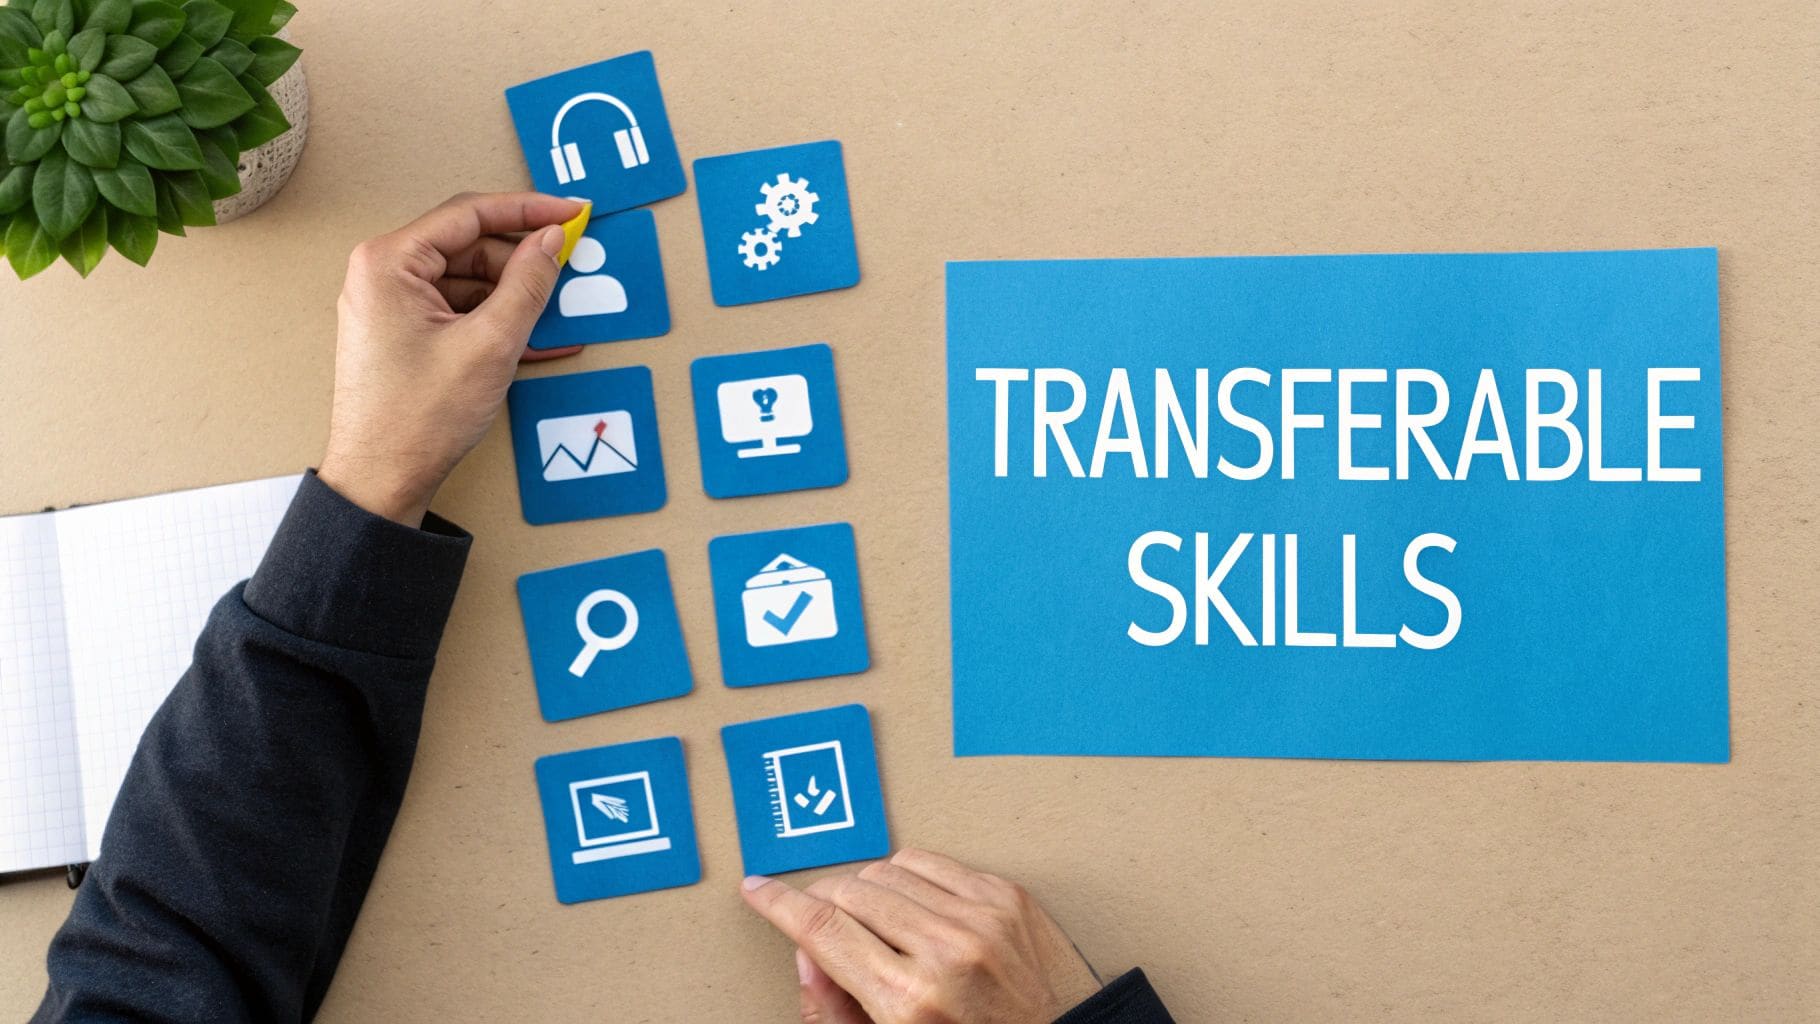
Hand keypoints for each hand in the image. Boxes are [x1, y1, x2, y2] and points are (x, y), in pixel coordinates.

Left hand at [317, 192, 585, 525]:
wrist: (381, 481)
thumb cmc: (416, 420)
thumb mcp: (490, 344)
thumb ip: (528, 284)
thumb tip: (551, 241)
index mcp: (389, 263)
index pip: (469, 214)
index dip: (528, 210)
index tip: (570, 212)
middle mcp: (383, 275)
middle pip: (470, 246)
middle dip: (522, 261)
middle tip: (568, 270)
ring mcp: (392, 306)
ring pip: (470, 281)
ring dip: (514, 297)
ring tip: (555, 318)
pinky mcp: (405, 334)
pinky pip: (460, 311)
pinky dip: (497, 321)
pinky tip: (537, 340)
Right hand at [742, 848, 1102, 1022]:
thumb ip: (835, 1011)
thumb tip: (805, 954)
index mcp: (909, 1002)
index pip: (822, 927)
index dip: (780, 904)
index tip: (759, 890)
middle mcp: (945, 951)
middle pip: (851, 891)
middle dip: (825, 901)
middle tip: (822, 920)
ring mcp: (981, 917)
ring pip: (889, 870)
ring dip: (868, 890)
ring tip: (874, 922)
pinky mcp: (1007, 897)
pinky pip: (935, 862)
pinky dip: (912, 879)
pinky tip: (913, 906)